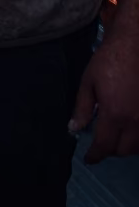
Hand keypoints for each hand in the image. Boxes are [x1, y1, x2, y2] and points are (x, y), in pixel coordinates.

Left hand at [70, 31, 138, 160]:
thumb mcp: (88, 83)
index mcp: (114, 114)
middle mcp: (135, 121)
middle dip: (110, 151)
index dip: (96, 155)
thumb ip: (82, 108)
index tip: (89, 159)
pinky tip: (129, 130)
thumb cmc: (108, 62)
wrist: (134, 47)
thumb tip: (74, 129)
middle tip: (100, 144)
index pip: (105, 145)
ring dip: (126, 147)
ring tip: (114, 137)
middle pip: (123, 150)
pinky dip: (138, 139)